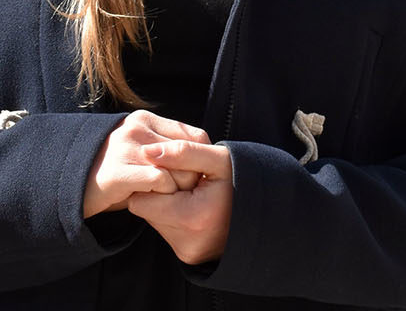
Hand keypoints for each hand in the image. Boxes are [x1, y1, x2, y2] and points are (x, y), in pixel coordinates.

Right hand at [83, 110, 209, 217]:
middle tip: (180, 193)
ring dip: (178, 188)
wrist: (71, 190)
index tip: (195, 178)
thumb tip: (201, 156)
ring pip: (178, 168)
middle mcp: (136, 128)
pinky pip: (161, 182)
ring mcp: (126, 148)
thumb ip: (164, 147)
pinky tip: (153, 201)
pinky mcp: (120, 171)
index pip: (194, 135)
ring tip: (165, 197)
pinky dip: (165, 195)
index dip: (200, 159)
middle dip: (191, 177)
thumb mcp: (139, 152)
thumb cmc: (112, 175)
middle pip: (189, 152)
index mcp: (144, 120)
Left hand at [127, 140, 232, 264]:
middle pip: (145, 209)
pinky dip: (173, 215)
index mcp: (193, 217)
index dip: (153, 179)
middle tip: (184, 181)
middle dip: (158, 191)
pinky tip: (192, 205)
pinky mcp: (187, 255)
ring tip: (191, 193)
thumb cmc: (241, 181)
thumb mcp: (218, 160)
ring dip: (165, 202)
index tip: (172, 170)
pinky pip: (165, 229)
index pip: (141, 198)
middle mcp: (187, 241)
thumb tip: (147, 150)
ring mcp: (186, 251)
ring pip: (153, 219)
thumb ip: (183, 152)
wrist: (264, 216)